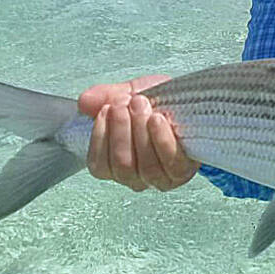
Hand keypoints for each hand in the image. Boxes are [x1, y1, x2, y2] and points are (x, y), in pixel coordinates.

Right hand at [78, 75, 199, 191]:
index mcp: (116, 165)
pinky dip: (161, 139)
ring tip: (141, 105)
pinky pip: (170, 161)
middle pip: (122, 165)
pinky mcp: (182, 172)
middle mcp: (136, 178)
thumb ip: (105, 97)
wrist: (190, 103)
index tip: (106, 109)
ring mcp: (160, 178)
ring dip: (141, 132)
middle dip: (121, 130)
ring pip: (145, 166)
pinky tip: (157, 119)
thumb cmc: (156, 104)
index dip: (100, 137)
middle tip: (125, 104)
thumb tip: (84, 101)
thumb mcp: (127, 94)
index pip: (99, 165)